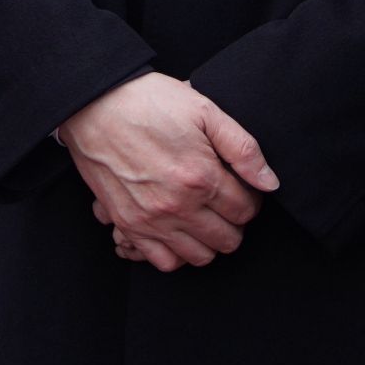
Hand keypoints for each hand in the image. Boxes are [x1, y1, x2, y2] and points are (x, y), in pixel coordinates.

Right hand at [58, 73, 277, 272]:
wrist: (95, 104)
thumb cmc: (149, 102)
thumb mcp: (204, 110)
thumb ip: (243, 148)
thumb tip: (269, 182)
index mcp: (201, 176)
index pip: (246, 211)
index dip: (251, 199)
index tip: (242, 187)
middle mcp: (178, 205)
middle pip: (228, 239)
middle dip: (234, 222)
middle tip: (226, 201)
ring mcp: (151, 220)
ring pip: (201, 256)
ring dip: (209, 240)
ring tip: (205, 216)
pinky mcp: (129, 224)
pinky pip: (164, 262)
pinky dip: (178, 253)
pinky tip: (180, 231)